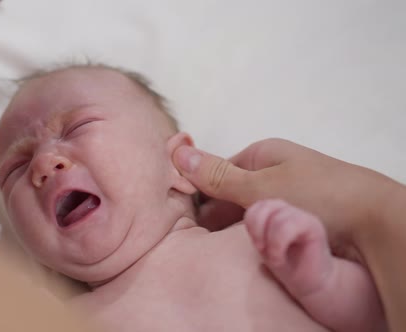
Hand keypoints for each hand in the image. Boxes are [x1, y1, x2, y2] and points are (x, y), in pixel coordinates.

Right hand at [174, 138, 400, 248]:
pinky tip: (256, 247)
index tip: (190, 217)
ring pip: (253, 211)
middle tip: (206, 238)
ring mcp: (293, 192)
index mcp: (264, 152)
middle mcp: (278, 169)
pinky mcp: (305, 215)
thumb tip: (177, 151)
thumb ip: (217, 175)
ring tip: (229, 246)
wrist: (373, 221)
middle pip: (236, 191)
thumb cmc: (316, 194)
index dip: (203, 192)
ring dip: (241, 226)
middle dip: (221, 212)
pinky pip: (272, 224)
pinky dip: (261, 234)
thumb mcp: (258, 185)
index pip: (221, 171)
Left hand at [244, 199, 331, 296]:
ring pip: (277, 217)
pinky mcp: (314, 226)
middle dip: (257, 229)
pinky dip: (277, 245)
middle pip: (265, 205)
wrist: (311, 284)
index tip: (255, 244)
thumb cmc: (286, 264)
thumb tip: (237, 220)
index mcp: (276, 212)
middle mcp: (289, 210)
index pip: (256, 205)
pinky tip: (279, 259)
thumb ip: (256, 229)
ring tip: (273, 257)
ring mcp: (303, 216)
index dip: (251, 224)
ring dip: (269, 241)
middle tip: (261, 249)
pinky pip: (288, 226)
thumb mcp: (263, 245)